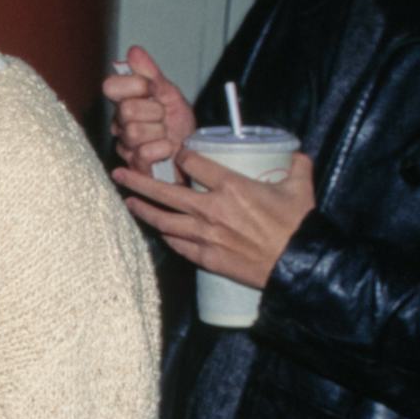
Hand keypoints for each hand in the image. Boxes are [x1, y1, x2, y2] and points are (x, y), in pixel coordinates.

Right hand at [103, 44, 196, 175]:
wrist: (193, 155)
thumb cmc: (179, 126)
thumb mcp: (170, 94)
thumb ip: (150, 73)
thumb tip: (133, 50)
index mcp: (125, 102)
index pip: (110, 86)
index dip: (136, 86)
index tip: (153, 91)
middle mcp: (120, 123)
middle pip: (126, 109)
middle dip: (154, 112)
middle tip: (164, 118)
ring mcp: (125, 146)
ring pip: (133, 132)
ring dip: (159, 133)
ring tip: (166, 135)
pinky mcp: (134, 168)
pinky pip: (143, 153)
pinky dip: (162, 149)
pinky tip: (167, 150)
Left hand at [112, 149, 315, 288]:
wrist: (297, 265)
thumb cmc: (298, 225)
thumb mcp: (299, 187)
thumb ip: (296, 166)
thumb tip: (296, 156)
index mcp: (231, 186)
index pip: (192, 162)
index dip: (182, 154)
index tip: (179, 153)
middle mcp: (211, 209)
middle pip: (164, 191)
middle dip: (138, 181)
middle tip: (120, 173)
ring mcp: (206, 235)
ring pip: (163, 220)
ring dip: (143, 210)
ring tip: (128, 201)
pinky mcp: (207, 257)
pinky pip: (177, 244)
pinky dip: (166, 235)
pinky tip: (158, 230)